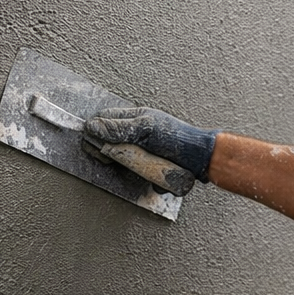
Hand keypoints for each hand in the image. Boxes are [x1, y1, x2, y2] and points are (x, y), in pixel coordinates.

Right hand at [85, 106, 218, 180]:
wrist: (201, 160)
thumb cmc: (179, 139)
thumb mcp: (146, 129)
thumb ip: (120, 128)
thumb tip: (92, 127)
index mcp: (134, 118)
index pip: (102, 121)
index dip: (95, 133)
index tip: (98, 146)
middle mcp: (135, 134)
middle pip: (107, 143)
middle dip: (110, 153)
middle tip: (121, 157)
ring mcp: (140, 151)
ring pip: (119, 160)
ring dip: (128, 166)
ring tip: (142, 165)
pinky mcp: (146, 167)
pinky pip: (134, 173)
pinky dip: (140, 176)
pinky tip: (149, 175)